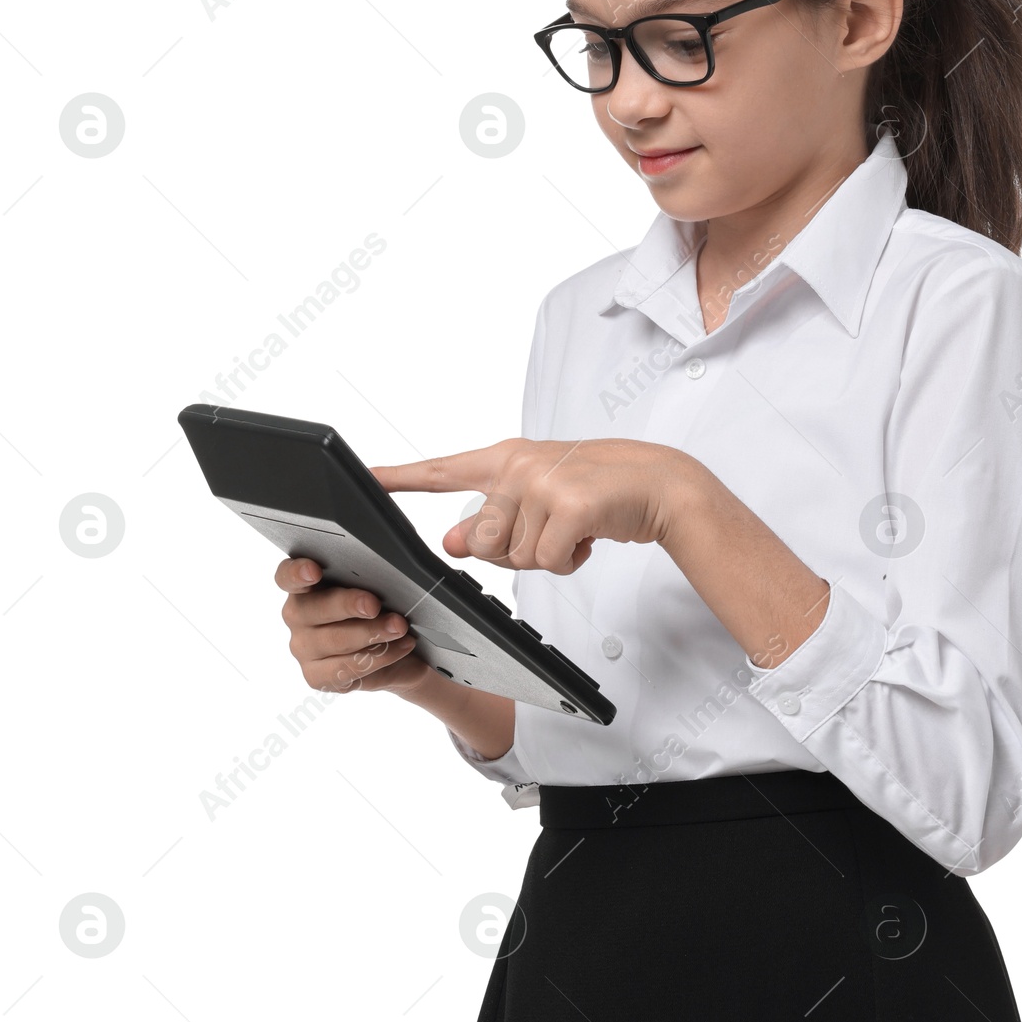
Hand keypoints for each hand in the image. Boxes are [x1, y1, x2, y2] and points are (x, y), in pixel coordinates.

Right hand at [273, 554, 432, 695]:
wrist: (401, 649)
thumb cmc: (383, 607)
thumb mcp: (378, 587)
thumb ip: (370, 578)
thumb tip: (383, 571)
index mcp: (305, 586)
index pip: (287, 576)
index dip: (296, 573)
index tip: (314, 571)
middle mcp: (297, 616)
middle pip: (311, 609)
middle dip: (346, 605)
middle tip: (374, 604)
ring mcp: (303, 648)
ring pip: (333, 640)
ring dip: (370, 633)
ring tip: (399, 627)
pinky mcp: (317, 676)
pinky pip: (345, 669)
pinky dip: (379, 656)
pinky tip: (401, 646)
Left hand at [371, 437, 693, 574]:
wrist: (659, 483)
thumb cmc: (597, 492)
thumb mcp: (539, 501)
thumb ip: (492, 520)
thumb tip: (449, 543)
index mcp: (504, 458)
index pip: (441, 470)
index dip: (398, 477)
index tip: (363, 477)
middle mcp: (518, 465)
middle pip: (483, 542)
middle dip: (515, 552)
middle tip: (551, 529)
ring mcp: (543, 482)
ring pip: (516, 557)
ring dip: (546, 557)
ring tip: (574, 528)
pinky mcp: (570, 504)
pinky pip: (547, 562)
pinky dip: (568, 562)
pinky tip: (588, 537)